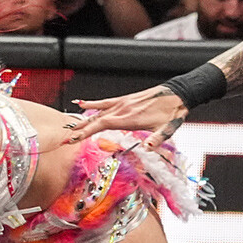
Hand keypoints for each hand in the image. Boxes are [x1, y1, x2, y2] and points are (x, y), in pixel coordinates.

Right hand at [65, 85, 186, 140]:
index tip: (73, 138)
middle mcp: (122, 109)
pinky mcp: (124, 99)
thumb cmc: (172, 112)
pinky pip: (104, 102)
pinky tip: (81, 104)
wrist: (177, 94)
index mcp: (129, 118)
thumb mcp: (167, 128)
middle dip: (79, 129)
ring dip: (82, 119)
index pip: (102, 125)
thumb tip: (150, 148)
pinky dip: (92, 104)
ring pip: (97, 112)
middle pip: (95, 120)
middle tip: (65, 139)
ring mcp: (122, 103)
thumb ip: (157, 139)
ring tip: (69, 126)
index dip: (86, 132)